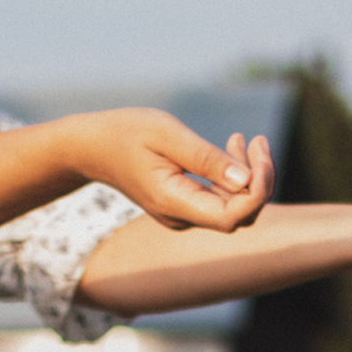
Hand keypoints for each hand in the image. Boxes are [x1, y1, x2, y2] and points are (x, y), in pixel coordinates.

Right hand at [71, 108, 276, 233]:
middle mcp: (182, 218)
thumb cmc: (126, 133)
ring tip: (242, 139)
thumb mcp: (167, 135)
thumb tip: (246, 180)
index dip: (258, 189)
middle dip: (259, 179)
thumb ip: (206, 159)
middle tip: (257, 140)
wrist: (92, 147)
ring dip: (249, 175)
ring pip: (235, 207)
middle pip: (241, 214)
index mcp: (174, 203)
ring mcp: (184, 215)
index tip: (258, 150)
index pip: (234, 216)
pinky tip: (232, 145)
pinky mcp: (186, 205)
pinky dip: (235, 175)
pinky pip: (223, 199)